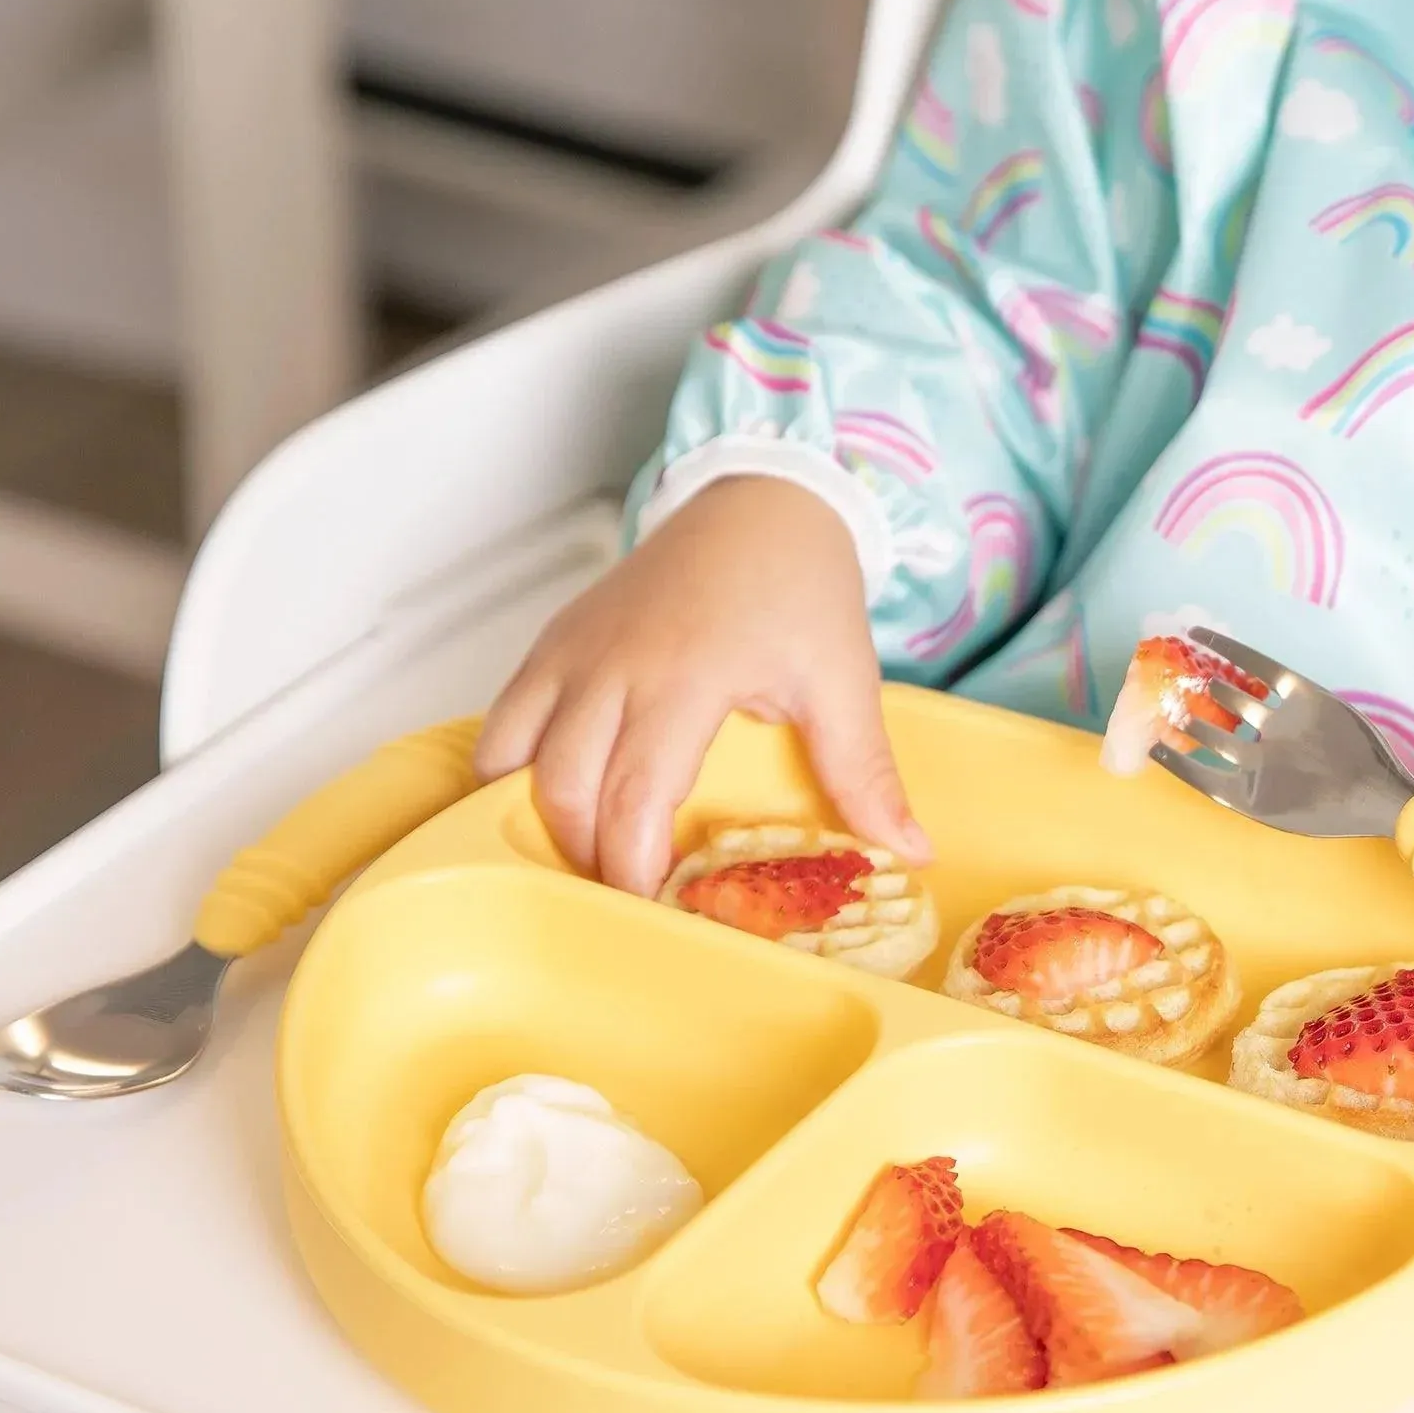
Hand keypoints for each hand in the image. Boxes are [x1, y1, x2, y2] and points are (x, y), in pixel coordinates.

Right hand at [475, 477, 927, 894]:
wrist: (761, 498)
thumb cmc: (799, 583)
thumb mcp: (843, 677)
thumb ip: (865, 771)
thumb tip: (910, 852)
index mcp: (684, 676)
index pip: (633, 796)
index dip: (632, 868)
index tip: (656, 914)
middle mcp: (610, 665)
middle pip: (561, 789)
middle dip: (584, 857)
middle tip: (626, 900)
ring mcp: (569, 652)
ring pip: (508, 758)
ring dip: (533, 819)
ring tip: (586, 857)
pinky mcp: (551, 644)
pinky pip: (503, 723)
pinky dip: (509, 775)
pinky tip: (551, 808)